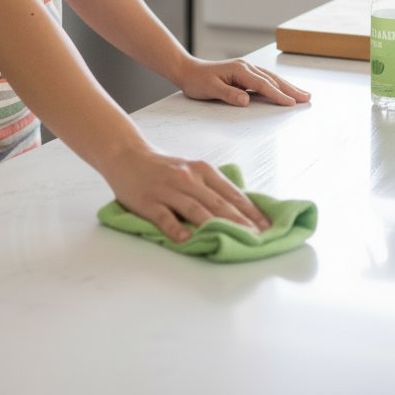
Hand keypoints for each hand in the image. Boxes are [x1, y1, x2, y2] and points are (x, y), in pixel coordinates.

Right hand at [103, 147, 271, 242]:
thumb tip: (241, 211)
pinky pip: (164, 216)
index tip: (268, 226)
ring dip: (216, 225)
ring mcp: (168, 189)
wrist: (127, 155)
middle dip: (240, 222)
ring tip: (232, 239)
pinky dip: (175, 228)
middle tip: (258, 238)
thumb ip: (211, 188)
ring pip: (195, 209)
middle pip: (218, 203)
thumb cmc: (163, 168)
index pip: (231, 193)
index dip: (250, 211)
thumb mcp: (191, 170)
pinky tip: (186, 239)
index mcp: (202, 170)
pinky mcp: (149, 201)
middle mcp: (188, 178)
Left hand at [177, 56, 311, 107]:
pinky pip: (264, 79)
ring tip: (302, 94)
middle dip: (290, 89)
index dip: (277, 94)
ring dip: (287, 86)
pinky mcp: (244, 73)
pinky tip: (284, 89)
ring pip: (270, 78)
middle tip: (307, 97)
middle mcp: (245, 67)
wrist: (188, 70)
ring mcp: (246, 69)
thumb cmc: (197, 81)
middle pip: (272, 79)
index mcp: (239, 70)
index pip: (262, 85)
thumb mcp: (210, 89)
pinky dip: (277, 84)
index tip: (291, 103)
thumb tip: (246, 100)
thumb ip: (228, 94)